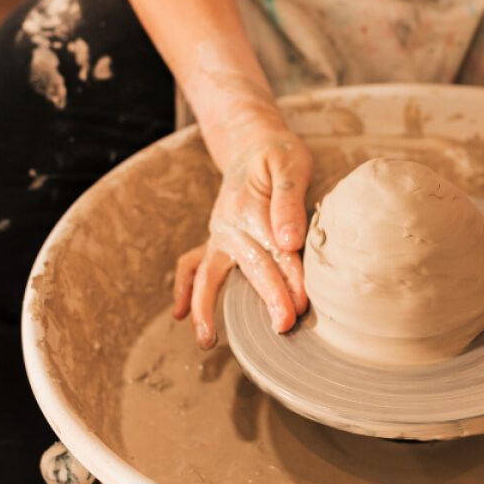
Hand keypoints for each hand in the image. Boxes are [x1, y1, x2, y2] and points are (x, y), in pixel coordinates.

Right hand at [171, 127, 312, 347]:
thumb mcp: (291, 165)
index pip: (276, 248)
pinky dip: (183, 289)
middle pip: (252, 266)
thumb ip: (290, 202)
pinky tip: (179, 315)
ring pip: (208, 274)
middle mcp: (229, 224)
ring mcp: (218, 234)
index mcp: (250, 206)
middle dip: (269, 297)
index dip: (291, 277)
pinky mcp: (215, 241)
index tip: (303, 304)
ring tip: (206, 341)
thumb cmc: (278, 155)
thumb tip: (289, 242)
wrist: (250, 143)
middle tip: (284, 326)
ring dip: (205, 307)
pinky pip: (191, 266)